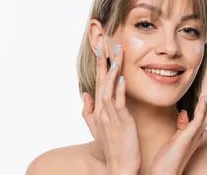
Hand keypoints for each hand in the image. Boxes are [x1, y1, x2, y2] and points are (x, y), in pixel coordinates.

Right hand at [82, 45, 140, 173]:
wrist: (119, 166)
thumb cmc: (112, 147)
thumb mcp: (97, 128)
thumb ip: (88, 111)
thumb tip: (85, 94)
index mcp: (98, 110)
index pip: (98, 83)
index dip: (100, 66)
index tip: (102, 49)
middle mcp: (101, 111)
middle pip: (101, 82)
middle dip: (103, 63)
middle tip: (106, 44)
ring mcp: (110, 116)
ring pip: (108, 89)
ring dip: (111, 72)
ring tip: (115, 56)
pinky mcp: (121, 122)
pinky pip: (119, 103)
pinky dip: (119, 90)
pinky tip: (121, 78)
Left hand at [150, 67, 206, 174]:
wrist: (165, 174)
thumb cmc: (169, 158)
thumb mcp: (175, 138)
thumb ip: (182, 125)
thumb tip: (184, 113)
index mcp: (195, 129)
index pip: (205, 106)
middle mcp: (199, 130)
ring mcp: (196, 134)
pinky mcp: (189, 138)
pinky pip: (198, 121)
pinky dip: (203, 108)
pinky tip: (205, 96)